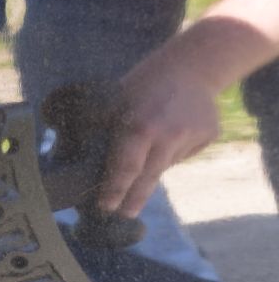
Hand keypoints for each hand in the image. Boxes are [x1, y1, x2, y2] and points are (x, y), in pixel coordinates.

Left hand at [94, 17, 247, 216]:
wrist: (191, 66)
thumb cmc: (142, 85)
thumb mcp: (113, 103)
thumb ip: (100, 131)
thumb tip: (73, 159)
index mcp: (140, 127)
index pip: (125, 169)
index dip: (114, 191)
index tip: (106, 208)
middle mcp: (169, 135)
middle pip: (148, 178)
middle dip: (134, 199)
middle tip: (124, 215)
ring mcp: (192, 136)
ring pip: (165, 166)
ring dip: (153, 166)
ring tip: (152, 141)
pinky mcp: (208, 136)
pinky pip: (183, 154)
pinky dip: (173, 150)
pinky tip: (172, 130)